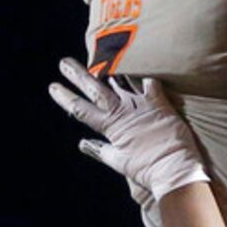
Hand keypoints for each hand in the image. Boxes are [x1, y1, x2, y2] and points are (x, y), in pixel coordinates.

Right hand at [49, 59, 208, 202]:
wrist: (173, 170)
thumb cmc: (146, 169)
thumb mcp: (118, 162)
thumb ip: (100, 150)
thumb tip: (83, 144)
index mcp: (111, 127)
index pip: (81, 110)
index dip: (66, 98)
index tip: (53, 87)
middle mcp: (123, 112)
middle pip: (96, 89)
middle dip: (78, 75)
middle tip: (64, 62)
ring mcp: (140, 105)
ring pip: (120, 80)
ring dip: (108, 68)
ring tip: (98, 56)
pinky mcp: (159, 102)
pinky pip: (149, 81)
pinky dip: (143, 73)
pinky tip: (138, 60)